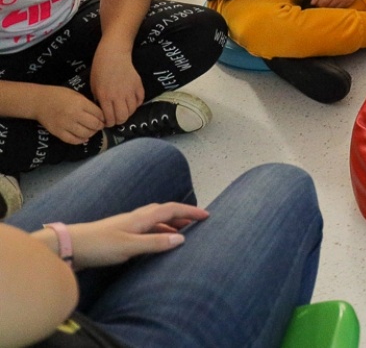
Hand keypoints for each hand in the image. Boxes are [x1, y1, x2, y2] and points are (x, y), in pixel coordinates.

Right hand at [35, 86, 103, 144]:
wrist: (39, 101)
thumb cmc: (59, 95)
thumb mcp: (76, 95)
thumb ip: (87, 104)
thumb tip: (99, 115)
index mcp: (80, 103)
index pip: (99, 113)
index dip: (103, 117)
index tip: (104, 119)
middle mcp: (74, 114)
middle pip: (94, 125)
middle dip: (99, 126)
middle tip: (99, 126)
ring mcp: (65, 124)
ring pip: (85, 134)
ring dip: (91, 134)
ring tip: (92, 131)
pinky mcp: (57, 132)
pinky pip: (72, 140)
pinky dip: (81, 141)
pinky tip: (84, 138)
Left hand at [65, 202, 207, 269]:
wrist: (69, 246)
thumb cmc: (98, 245)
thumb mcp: (130, 246)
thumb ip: (155, 243)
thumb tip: (182, 239)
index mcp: (141, 218)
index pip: (172, 209)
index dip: (190, 211)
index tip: (207, 215)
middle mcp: (136, 218)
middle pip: (164, 211)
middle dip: (182, 215)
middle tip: (196, 222)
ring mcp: (126, 226)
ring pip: (154, 220)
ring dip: (170, 224)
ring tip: (181, 234)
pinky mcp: (118, 235)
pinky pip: (145, 229)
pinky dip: (157, 232)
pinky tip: (155, 242)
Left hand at [89, 48, 143, 127]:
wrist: (113, 54)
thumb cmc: (100, 69)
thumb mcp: (94, 87)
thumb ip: (99, 100)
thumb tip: (103, 111)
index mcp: (105, 97)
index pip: (110, 118)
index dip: (108, 123)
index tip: (107, 122)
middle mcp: (119, 96)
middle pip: (123, 117)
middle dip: (119, 121)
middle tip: (116, 118)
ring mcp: (130, 90)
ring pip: (132, 110)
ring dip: (128, 113)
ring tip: (123, 110)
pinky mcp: (138, 85)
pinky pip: (140, 100)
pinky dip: (136, 104)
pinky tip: (131, 102)